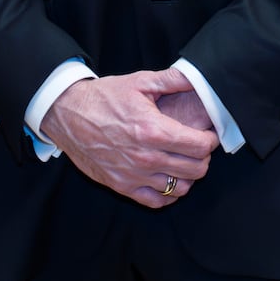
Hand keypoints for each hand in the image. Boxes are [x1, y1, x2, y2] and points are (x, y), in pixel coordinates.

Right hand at [40, 68, 217, 207]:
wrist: (68, 114)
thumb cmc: (104, 97)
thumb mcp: (139, 81)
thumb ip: (173, 80)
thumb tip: (198, 79)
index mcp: (153, 130)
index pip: (200, 146)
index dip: (211, 140)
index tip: (208, 134)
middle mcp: (145, 157)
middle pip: (196, 169)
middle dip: (203, 157)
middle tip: (198, 146)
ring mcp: (133, 175)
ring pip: (180, 188)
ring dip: (188, 175)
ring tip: (183, 160)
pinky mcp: (121, 186)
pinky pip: (157, 201)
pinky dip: (169, 193)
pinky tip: (168, 177)